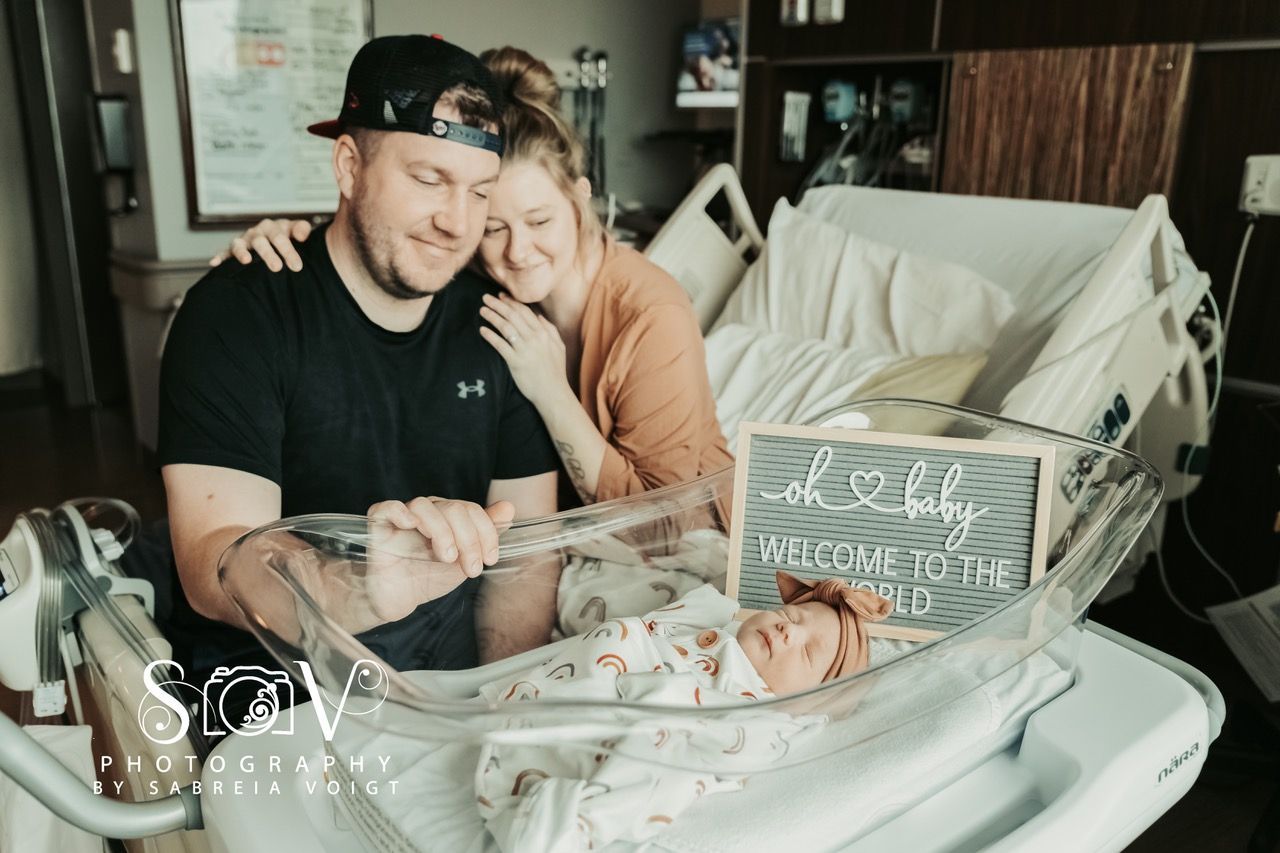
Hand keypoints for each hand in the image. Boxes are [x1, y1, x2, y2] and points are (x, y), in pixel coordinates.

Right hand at [209, 218, 312, 272]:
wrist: (275, 238)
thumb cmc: (287, 236)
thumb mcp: (296, 230)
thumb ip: (301, 229)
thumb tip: (302, 235)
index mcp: (273, 227)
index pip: (280, 237)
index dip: (288, 251)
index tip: (297, 266)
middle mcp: (257, 233)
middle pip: (261, 242)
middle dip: (268, 254)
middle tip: (276, 268)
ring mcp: (244, 241)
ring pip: (240, 245)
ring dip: (242, 252)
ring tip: (246, 261)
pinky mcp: (233, 250)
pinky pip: (224, 252)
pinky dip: (220, 256)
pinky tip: (214, 263)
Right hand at [362, 497, 514, 623]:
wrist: (398, 601)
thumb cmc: (429, 577)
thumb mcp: (464, 559)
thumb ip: (485, 534)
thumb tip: (509, 507)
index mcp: (448, 516)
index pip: (472, 510)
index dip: (486, 533)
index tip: (489, 560)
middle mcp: (427, 512)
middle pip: (453, 508)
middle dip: (469, 539)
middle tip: (470, 568)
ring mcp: (402, 518)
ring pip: (424, 506)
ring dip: (442, 531)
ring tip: (446, 558)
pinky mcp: (379, 527)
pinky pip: (387, 508)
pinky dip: (400, 512)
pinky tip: (411, 525)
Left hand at [478, 293, 569, 407]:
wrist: (553, 393)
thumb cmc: (556, 371)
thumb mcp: (558, 346)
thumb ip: (550, 329)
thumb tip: (538, 316)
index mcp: (544, 333)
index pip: (525, 311)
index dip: (511, 302)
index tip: (500, 296)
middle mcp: (534, 338)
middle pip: (513, 316)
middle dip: (498, 304)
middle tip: (485, 298)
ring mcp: (525, 349)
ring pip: (505, 327)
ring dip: (492, 316)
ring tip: (482, 310)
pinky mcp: (516, 362)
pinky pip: (500, 345)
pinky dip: (490, 336)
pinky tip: (482, 330)